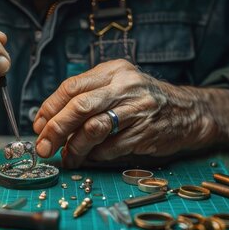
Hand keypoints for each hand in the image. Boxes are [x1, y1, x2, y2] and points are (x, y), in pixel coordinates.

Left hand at [32, 59, 214, 167]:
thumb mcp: (118, 86)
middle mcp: (125, 86)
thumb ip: (89, 97)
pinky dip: (96, 155)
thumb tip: (49, 121)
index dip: (50, 108)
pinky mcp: (146, 132)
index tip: (38, 125)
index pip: (71, 86)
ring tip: (67, 158)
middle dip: (55, 129)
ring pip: (93, 128)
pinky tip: (92, 157)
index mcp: (113, 71)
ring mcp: (138, 109)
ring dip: (74, 148)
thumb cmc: (144, 101)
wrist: (190, 112)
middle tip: (44, 147)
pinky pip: (111, 147)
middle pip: (79, 106)